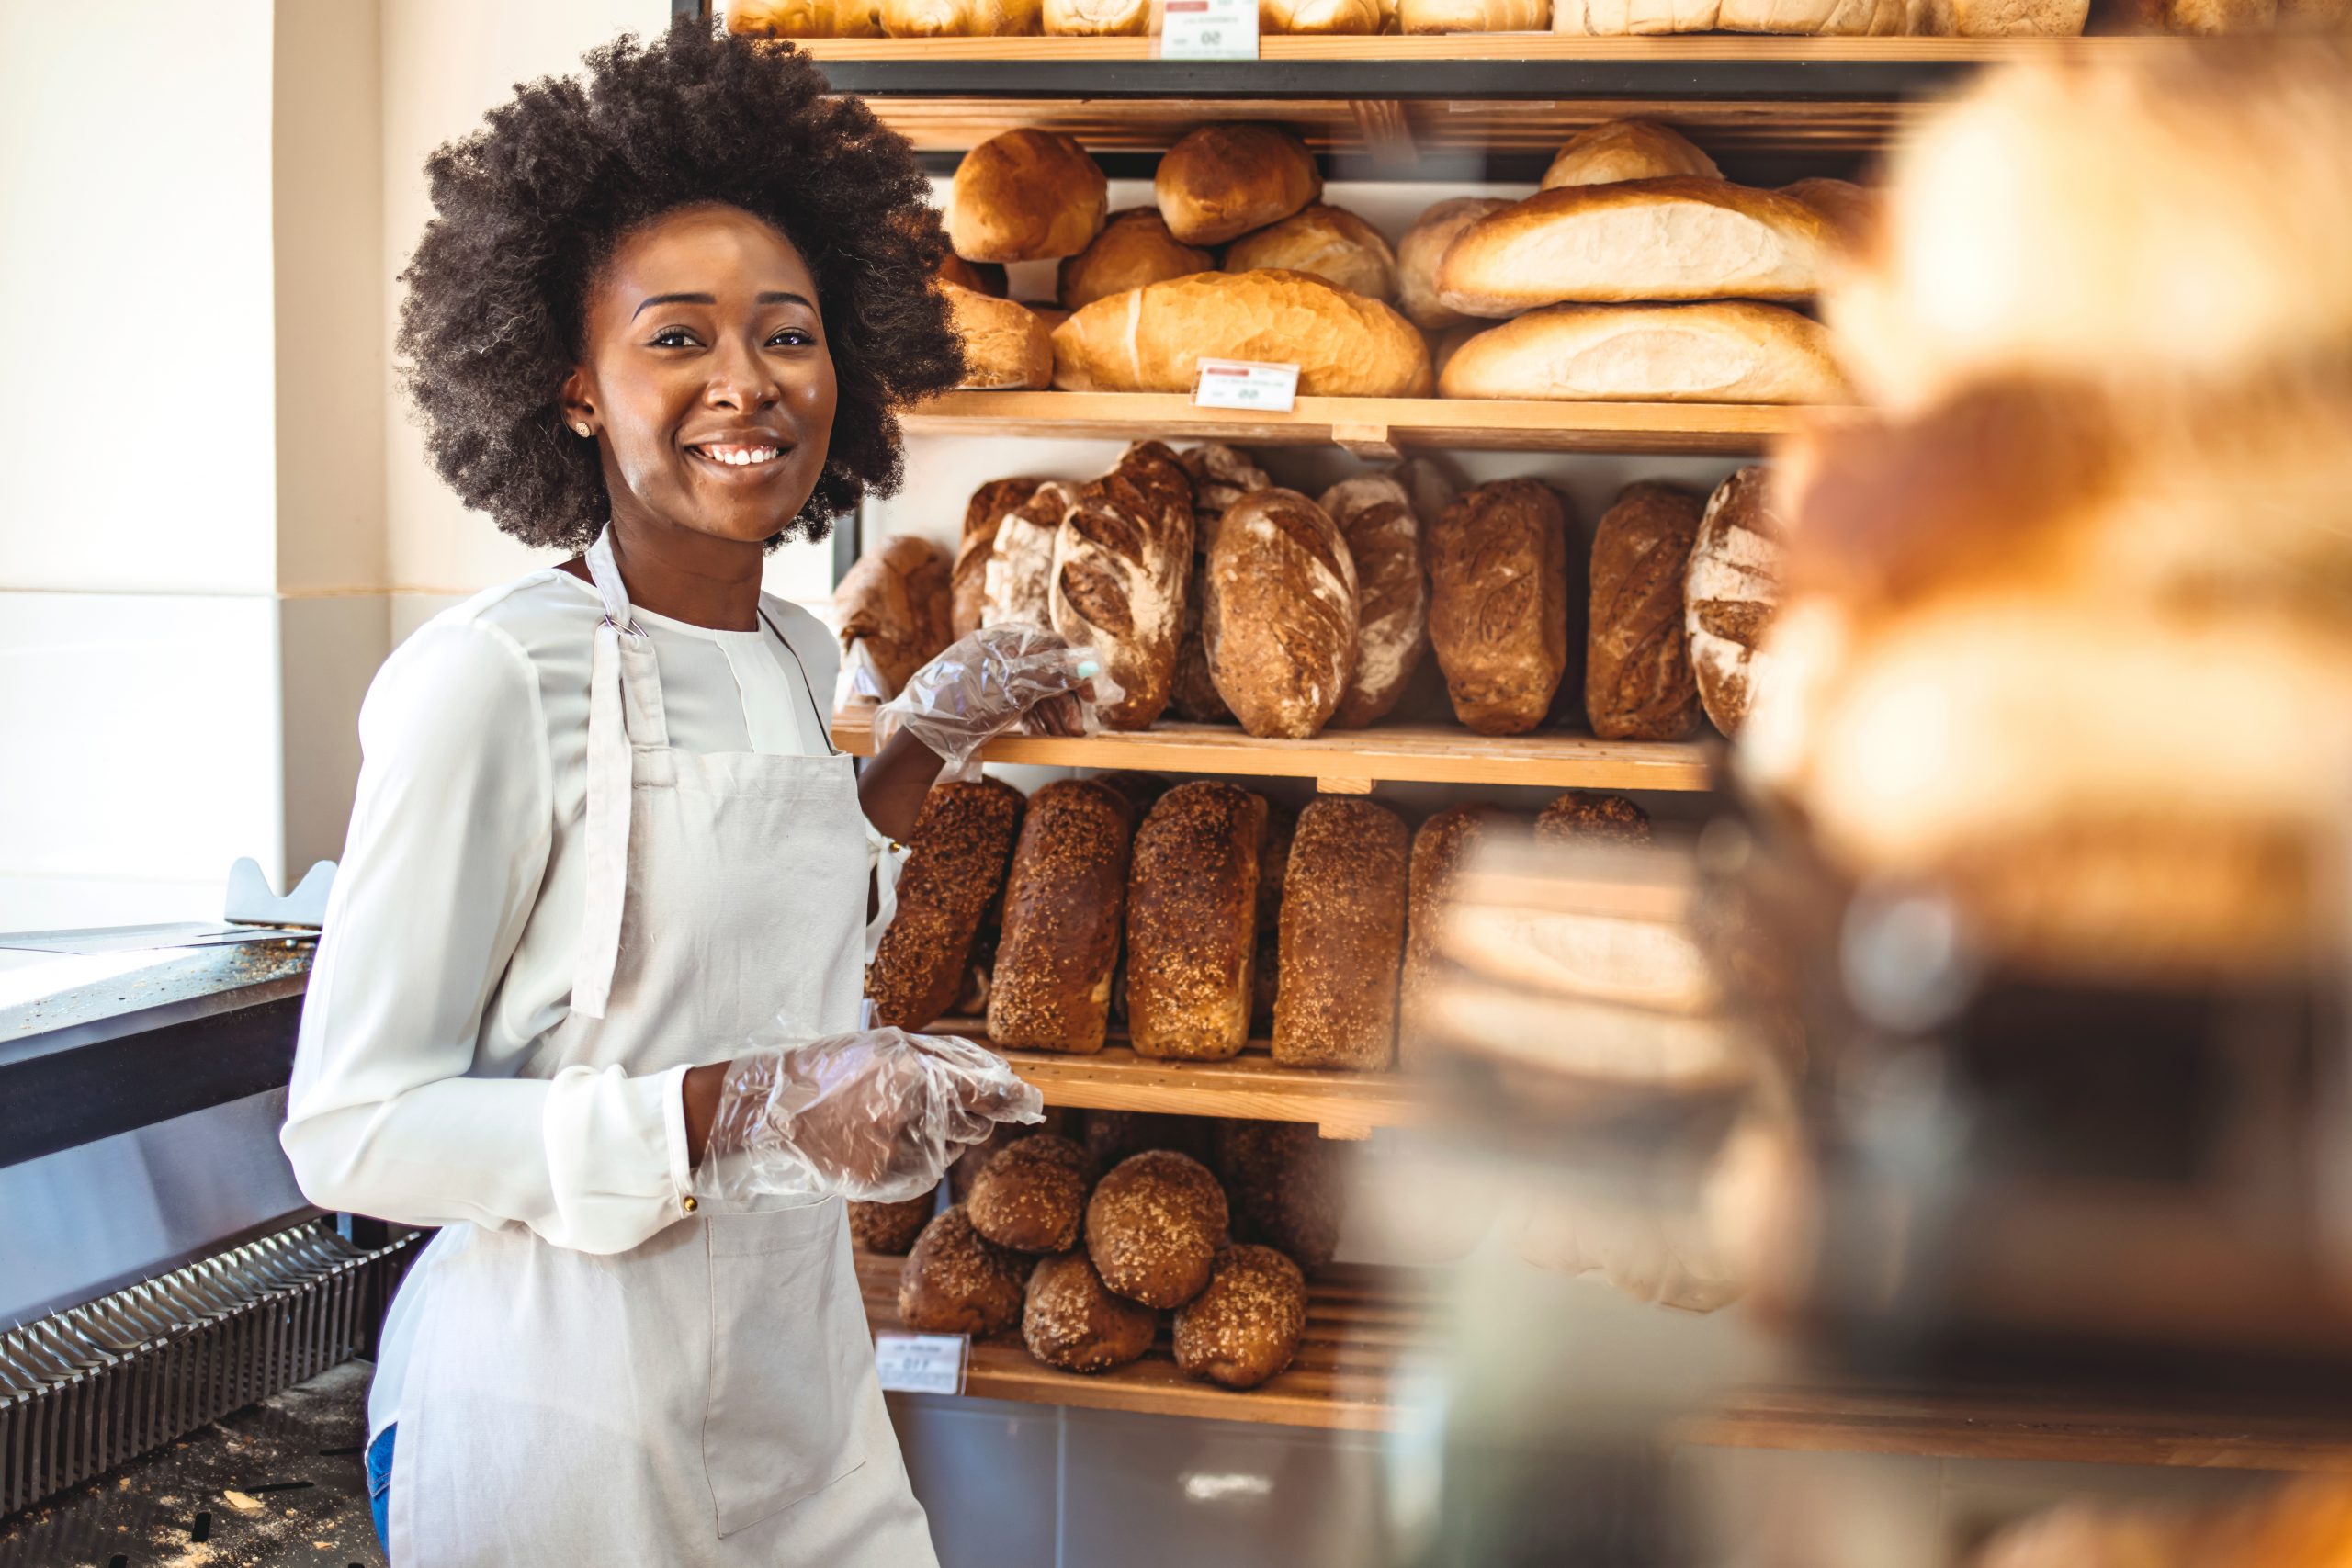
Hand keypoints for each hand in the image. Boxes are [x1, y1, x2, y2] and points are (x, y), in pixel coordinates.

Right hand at [697, 1027, 1043, 1203]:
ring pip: (951, 1152)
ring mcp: (899, 1155)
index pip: (988, 1093)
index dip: (1015, 1099)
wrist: (775, 1108)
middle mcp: (915, 1119)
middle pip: (975, 1128)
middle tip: (919, 1102)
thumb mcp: (893, 1048)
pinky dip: (912, 1160)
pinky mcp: (884, 1183)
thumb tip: (1010, 1081)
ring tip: (889, 1120)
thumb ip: (952, 1061)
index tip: (1033, 1103)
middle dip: (963, 1117)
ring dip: (937, 1138)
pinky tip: (879, 1142)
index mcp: (919, 1078)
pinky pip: (923, 1173)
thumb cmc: (838, 1068)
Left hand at [873, 624, 1106, 774]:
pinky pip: (1017, 701)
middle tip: (1076, 730)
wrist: (922, 741)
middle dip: (1064, 701)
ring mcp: (990, 676)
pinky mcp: (984, 697)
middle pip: (1043, 672)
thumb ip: (1052, 675)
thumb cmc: (964, 708)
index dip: (1075, 671)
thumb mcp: (1013, 690)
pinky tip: (1044, 733)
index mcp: (1000, 640)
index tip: (1090, 698)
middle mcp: (996, 654)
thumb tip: (1088, 664)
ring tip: (1064, 737)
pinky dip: (1033, 716)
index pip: (1051, 646)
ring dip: (1052, 713)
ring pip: (1032, 690)